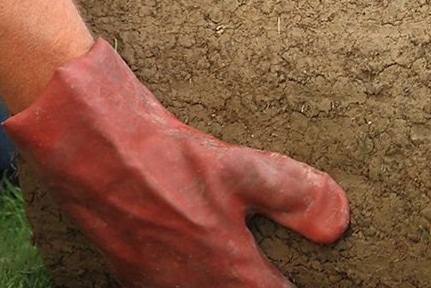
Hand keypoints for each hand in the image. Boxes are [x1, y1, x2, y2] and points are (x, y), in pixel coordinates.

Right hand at [5, 41, 349, 287]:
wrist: (92, 155)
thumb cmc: (168, 163)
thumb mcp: (244, 170)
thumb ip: (297, 196)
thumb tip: (338, 221)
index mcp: (233, 274)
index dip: (297, 285)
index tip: (309, 278)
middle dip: (260, 285)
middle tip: (274, 268)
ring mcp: (161, 287)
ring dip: (225, 280)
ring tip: (236, 263)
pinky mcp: (132, 276)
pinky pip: (173, 286)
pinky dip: (192, 277)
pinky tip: (196, 254)